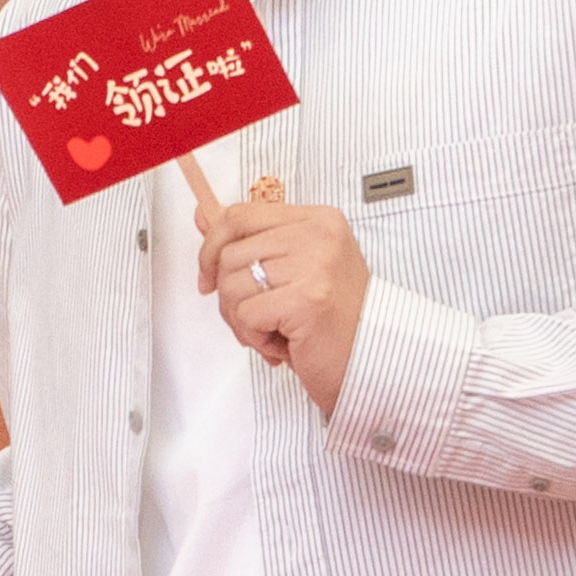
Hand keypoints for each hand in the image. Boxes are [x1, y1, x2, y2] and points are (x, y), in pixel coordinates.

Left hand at [202, 187, 367, 410]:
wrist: (371, 359)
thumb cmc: (335, 321)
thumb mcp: (293, 271)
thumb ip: (251, 243)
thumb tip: (203, 217)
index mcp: (317, 220)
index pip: (241, 215)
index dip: (213, 247)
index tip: (210, 275)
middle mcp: (317, 236)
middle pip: (230, 254)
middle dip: (229, 295)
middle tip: (254, 317)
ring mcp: (314, 265)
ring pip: (232, 286)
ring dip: (243, 321)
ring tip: (275, 331)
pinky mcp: (306, 299)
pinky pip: (246, 315)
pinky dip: (256, 338)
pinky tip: (283, 343)